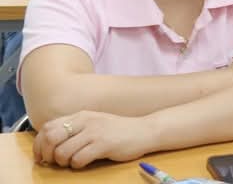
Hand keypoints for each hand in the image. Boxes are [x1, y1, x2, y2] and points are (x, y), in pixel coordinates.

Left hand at [34, 111, 151, 168]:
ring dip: (63, 162)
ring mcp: (95, 132)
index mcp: (80, 116)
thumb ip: (75, 129)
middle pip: (50, 138)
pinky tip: (85, 162)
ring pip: (62, 151)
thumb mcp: (94, 123)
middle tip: (54, 161)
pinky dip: (77, 165)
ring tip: (72, 162)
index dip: (39, 144)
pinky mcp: (104, 144)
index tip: (42, 156)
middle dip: (47, 154)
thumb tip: (49, 144)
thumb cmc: (118, 131)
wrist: (145, 130)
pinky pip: (79, 159)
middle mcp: (85, 121)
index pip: (48, 127)